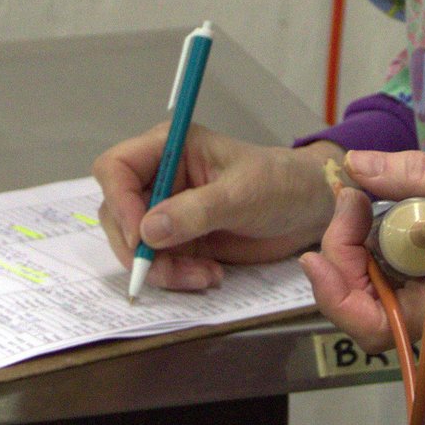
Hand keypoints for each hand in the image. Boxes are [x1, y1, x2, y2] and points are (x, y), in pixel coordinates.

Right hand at [92, 126, 341, 291]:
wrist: (309, 209)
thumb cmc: (281, 183)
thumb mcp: (242, 193)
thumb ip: (196, 211)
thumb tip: (148, 231)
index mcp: (170, 148)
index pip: (115, 168)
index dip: (119, 203)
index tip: (140, 237)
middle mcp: (161, 178)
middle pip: (117, 213)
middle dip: (138, 248)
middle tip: (167, 270)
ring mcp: (168, 211)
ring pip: (135, 245)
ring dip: (161, 268)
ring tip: (202, 276)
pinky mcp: (180, 239)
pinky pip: (159, 263)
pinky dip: (176, 276)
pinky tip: (210, 275)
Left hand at [300, 149, 424, 349]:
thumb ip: (419, 175)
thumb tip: (355, 165)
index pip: (367, 320)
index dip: (336, 277)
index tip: (344, 209)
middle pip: (364, 311)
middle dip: (342, 258)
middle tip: (350, 198)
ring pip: (378, 295)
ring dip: (359, 249)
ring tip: (364, 196)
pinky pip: (401, 278)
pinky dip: (384, 245)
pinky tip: (387, 207)